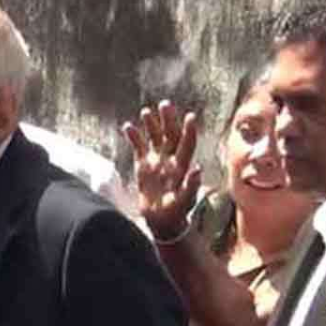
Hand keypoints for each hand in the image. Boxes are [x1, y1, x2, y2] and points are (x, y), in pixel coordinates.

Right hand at [121, 100, 202, 239]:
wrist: (161, 220)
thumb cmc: (176, 212)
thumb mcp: (184, 201)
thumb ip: (191, 186)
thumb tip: (198, 169)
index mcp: (182, 166)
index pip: (186, 144)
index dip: (188, 130)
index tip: (190, 116)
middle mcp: (170, 160)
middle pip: (170, 135)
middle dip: (168, 120)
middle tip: (165, 105)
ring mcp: (156, 162)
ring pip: (155, 138)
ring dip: (152, 125)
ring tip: (146, 112)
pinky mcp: (143, 166)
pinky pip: (139, 147)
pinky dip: (134, 137)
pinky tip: (128, 126)